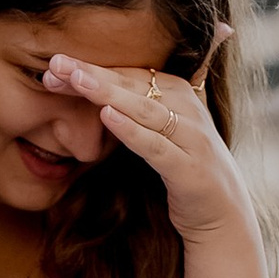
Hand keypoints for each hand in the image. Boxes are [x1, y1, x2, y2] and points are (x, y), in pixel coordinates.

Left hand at [44, 33, 251, 248]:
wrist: (223, 215)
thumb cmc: (185, 166)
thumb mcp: (163, 131)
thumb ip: (137, 103)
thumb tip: (105, 85)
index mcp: (179, 93)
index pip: (129, 72)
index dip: (93, 66)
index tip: (55, 62)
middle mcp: (188, 109)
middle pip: (133, 85)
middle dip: (92, 73)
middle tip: (56, 62)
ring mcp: (192, 138)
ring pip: (144, 109)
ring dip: (108, 92)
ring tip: (76, 80)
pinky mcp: (190, 170)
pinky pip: (156, 146)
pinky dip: (132, 130)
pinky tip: (107, 116)